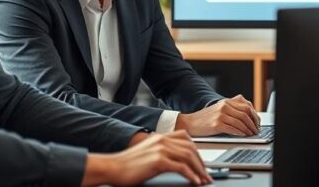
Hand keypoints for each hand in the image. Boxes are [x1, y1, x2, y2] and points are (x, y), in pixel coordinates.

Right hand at [83, 130, 211, 185]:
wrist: (112, 167)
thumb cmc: (126, 164)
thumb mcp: (147, 152)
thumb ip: (160, 151)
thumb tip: (173, 160)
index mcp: (160, 136)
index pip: (186, 138)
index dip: (197, 151)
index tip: (201, 162)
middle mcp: (163, 140)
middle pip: (191, 148)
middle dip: (201, 162)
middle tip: (207, 174)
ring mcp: (161, 149)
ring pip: (189, 157)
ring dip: (199, 170)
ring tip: (204, 180)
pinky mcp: (158, 161)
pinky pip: (181, 167)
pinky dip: (191, 175)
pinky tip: (195, 181)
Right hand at [177, 95, 260, 136]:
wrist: (190, 123)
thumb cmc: (205, 118)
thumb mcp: (220, 109)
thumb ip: (232, 109)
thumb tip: (249, 117)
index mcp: (226, 101)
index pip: (247, 106)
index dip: (255, 115)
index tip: (257, 123)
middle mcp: (224, 106)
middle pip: (246, 113)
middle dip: (253, 123)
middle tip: (256, 130)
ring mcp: (220, 114)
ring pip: (241, 121)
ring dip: (248, 129)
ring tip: (250, 134)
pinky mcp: (216, 124)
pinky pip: (233, 128)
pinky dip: (240, 133)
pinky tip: (243, 135)